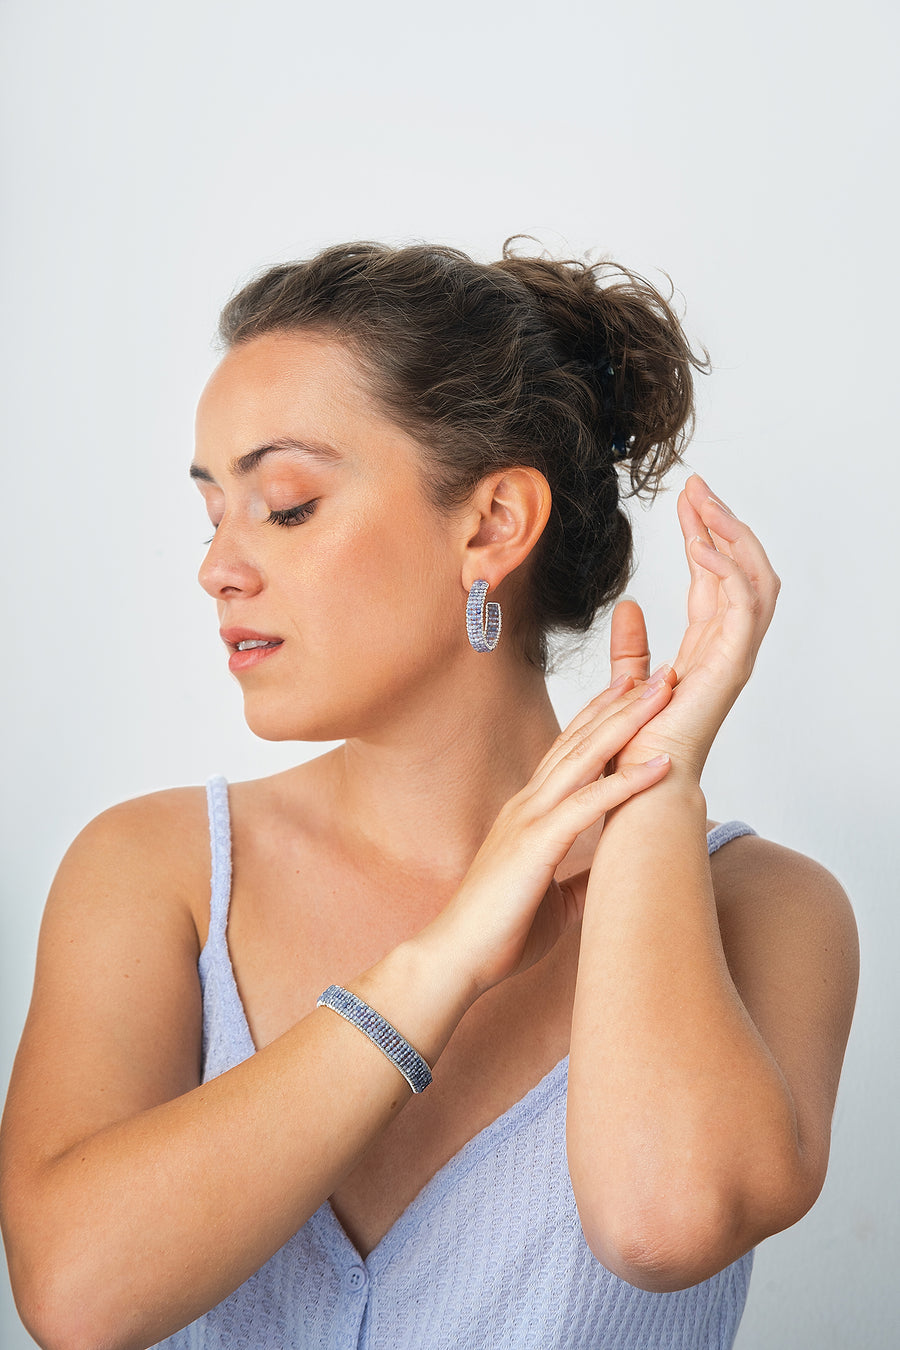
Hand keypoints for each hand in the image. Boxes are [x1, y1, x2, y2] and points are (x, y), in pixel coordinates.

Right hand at [430, 675, 674, 996]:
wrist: (454, 960)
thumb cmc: (498, 932)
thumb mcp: (552, 897)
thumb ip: (579, 876)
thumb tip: (611, 874)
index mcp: (531, 812)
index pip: (572, 751)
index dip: (604, 717)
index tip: (636, 689)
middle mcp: (529, 804)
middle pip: (581, 738)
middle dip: (620, 702)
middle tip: (660, 669)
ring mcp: (530, 820)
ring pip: (585, 757)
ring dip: (627, 723)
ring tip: (664, 693)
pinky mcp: (536, 845)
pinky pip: (588, 806)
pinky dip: (626, 782)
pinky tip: (660, 765)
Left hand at [608, 473, 779, 784]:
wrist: (636, 790)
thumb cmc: (634, 748)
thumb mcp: (628, 681)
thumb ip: (631, 647)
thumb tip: (627, 606)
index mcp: (708, 649)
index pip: (716, 577)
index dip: (705, 534)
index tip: (687, 497)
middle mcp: (728, 649)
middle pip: (744, 569)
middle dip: (723, 523)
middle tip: (697, 486)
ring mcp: (734, 657)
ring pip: (755, 579)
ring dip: (731, 536)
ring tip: (703, 503)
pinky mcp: (730, 666)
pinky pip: (741, 605)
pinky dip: (727, 570)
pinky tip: (699, 545)